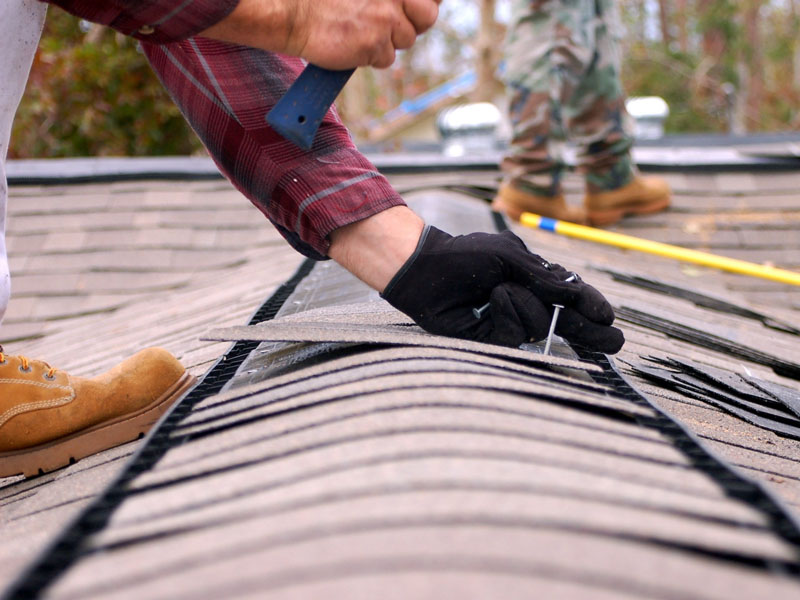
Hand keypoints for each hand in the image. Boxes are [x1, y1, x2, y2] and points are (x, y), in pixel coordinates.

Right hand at [201, 0, 440, 68]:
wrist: (295, 13)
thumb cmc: (323, 0)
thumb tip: (426, 2)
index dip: (424, 4)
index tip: (414, 9)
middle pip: (426, 17)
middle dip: (412, 23)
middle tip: (391, 24)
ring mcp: (385, 20)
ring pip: (405, 40)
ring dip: (387, 40)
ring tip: (361, 31)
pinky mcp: (374, 43)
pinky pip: (386, 58)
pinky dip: (371, 56)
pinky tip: (353, 43)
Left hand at [380, 226, 624, 353]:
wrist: (426, 268)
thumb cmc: (466, 255)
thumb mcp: (512, 258)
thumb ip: (547, 278)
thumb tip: (579, 295)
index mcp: (535, 282)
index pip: (571, 299)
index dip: (591, 308)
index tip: (607, 317)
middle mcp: (527, 305)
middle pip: (567, 325)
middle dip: (591, 333)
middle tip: (614, 343)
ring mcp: (510, 323)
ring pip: (540, 326)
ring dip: (524, 303)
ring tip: (497, 289)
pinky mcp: (491, 340)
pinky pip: (514, 334)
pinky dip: (507, 313)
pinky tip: (492, 300)